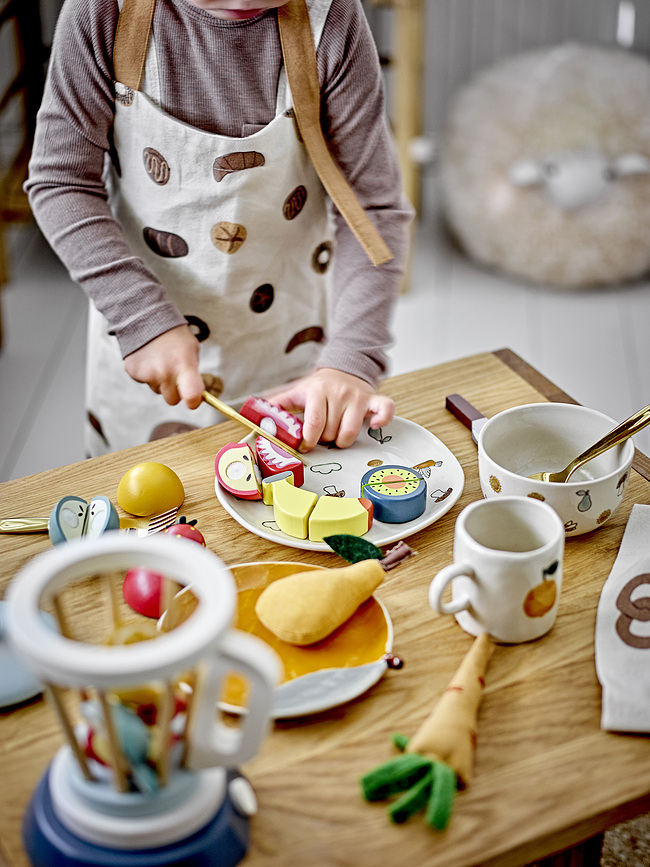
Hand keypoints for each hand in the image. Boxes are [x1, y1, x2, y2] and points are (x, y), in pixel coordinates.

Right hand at [123, 325, 203, 408]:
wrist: (146, 318)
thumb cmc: (175, 336)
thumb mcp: (192, 350)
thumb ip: (194, 373)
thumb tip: (197, 395)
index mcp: (183, 365)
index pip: (191, 396)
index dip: (194, 401)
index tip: (193, 400)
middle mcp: (165, 372)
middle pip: (172, 400)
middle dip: (175, 391)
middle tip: (175, 374)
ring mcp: (147, 373)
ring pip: (158, 391)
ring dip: (160, 382)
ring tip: (160, 361)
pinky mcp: (133, 372)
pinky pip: (144, 382)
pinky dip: (147, 375)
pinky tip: (149, 359)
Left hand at [266, 368, 394, 451]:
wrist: (342, 370)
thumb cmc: (318, 387)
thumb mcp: (296, 392)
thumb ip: (278, 405)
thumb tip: (257, 414)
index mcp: (317, 391)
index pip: (313, 425)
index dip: (308, 440)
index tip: (304, 445)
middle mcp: (339, 393)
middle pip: (330, 433)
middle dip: (324, 439)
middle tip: (321, 435)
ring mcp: (358, 396)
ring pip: (350, 433)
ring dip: (342, 440)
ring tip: (336, 434)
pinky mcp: (374, 399)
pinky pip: (385, 410)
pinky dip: (381, 420)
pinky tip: (372, 426)